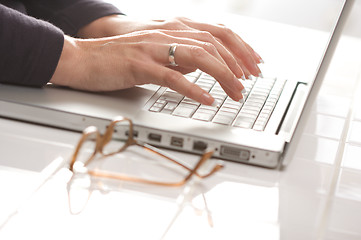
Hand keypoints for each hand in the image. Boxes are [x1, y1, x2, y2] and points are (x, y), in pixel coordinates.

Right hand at [51, 32, 245, 105]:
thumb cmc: (117, 58)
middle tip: (250, 82)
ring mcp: (153, 49)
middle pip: (213, 43)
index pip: (215, 34)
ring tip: (236, 92)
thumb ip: (177, 57)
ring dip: (222, 75)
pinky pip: (171, 77)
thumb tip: (199, 67)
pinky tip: (207, 99)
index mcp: (171, 31)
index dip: (239, 48)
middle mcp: (165, 35)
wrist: (82, 58)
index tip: (253, 65)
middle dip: (237, 64)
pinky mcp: (139, 65)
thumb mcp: (154, 54)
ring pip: (198, 56)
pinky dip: (193, 88)